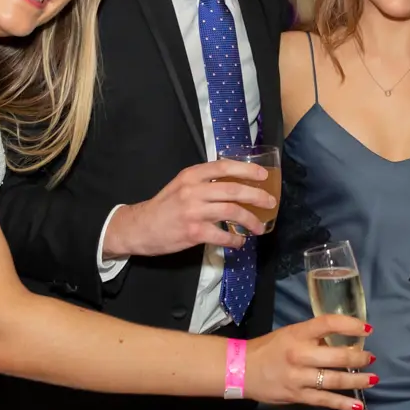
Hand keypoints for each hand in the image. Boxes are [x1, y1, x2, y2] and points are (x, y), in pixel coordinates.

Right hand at [104, 159, 272, 257]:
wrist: (139, 227)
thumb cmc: (164, 206)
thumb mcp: (181, 185)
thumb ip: (204, 182)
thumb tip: (235, 183)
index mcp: (191, 175)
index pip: (224, 167)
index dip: (247, 170)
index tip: (263, 175)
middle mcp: (193, 190)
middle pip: (233, 189)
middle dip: (257, 196)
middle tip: (270, 202)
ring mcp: (193, 211)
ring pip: (232, 212)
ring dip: (251, 220)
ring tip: (259, 227)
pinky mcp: (193, 232)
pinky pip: (222, 235)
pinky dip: (235, 240)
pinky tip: (240, 242)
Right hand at [245, 315, 375, 409]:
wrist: (241, 370)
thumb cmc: (269, 348)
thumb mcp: (291, 333)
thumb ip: (314, 337)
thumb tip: (342, 342)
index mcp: (297, 334)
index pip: (328, 323)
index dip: (351, 324)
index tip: (368, 329)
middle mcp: (299, 354)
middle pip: (337, 356)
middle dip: (359, 358)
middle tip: (371, 358)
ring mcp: (298, 377)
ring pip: (334, 380)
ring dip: (357, 380)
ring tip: (373, 379)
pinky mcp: (297, 396)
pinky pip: (324, 400)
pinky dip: (343, 403)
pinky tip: (358, 405)